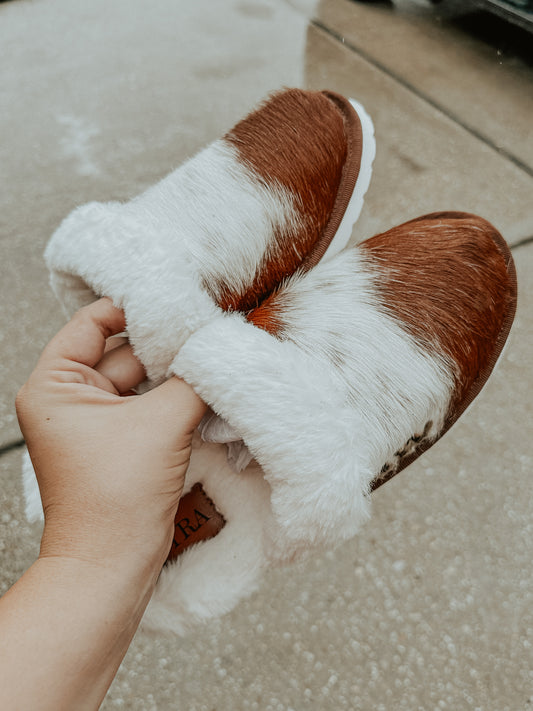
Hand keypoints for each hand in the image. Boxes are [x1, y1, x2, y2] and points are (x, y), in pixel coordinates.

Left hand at [16, 297, 206, 570]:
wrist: (113, 566)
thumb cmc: (114, 500)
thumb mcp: (159, 424)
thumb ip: (192, 379)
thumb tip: (219, 347)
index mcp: (56, 384)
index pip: (94, 323)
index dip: (134, 308)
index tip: (175, 299)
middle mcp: (72, 399)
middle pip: (126, 351)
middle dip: (168, 343)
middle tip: (210, 328)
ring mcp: (99, 422)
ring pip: (145, 380)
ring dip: (178, 373)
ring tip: (215, 356)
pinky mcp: (124, 443)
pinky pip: (153, 406)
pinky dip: (180, 398)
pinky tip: (211, 387)